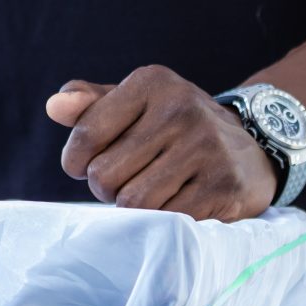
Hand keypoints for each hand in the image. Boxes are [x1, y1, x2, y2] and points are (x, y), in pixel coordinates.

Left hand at [45, 67, 278, 221]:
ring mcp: (205, 147)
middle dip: (107, 189)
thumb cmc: (176, 128)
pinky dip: (163, 222)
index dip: (76, 162)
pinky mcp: (223, 186)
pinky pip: (167, 221)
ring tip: (152, 193)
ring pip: (133, 203)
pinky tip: (177, 204)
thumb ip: (91, 105)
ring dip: (134, 209)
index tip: (89, 165)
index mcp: (151, 83)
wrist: (252, 148)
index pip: (86, 135)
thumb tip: (53, 106)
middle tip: (129, 180)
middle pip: (104, 176)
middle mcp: (180, 109)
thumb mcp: (137, 104)